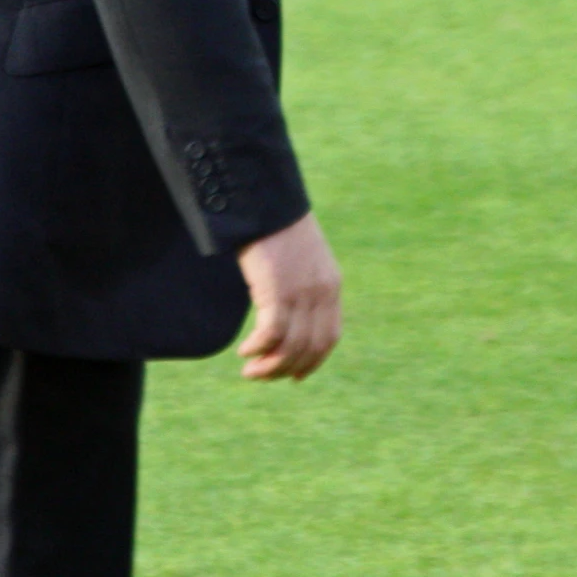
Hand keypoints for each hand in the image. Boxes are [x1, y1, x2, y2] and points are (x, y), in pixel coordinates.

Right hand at [235, 211, 341, 380]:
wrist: (267, 201)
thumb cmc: (277, 226)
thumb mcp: (301, 258)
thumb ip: (302, 284)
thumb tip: (286, 311)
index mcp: (331, 286)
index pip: (329, 337)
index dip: (312, 362)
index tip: (294, 375)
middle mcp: (321, 294)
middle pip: (310, 350)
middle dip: (285, 369)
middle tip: (262, 375)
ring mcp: (301, 294)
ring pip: (290, 349)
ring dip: (269, 367)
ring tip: (250, 371)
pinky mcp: (278, 292)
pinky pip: (271, 335)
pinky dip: (258, 349)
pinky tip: (245, 351)